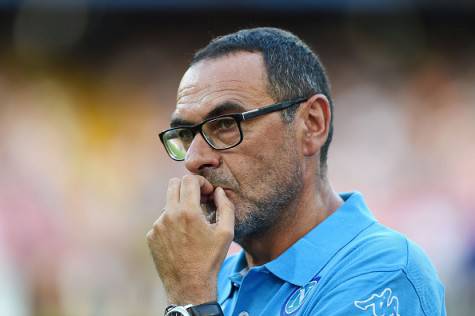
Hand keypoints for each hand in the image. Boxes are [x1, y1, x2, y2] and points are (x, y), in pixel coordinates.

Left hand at [146, 175, 234, 304]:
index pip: (189, 179)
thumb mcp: (226, 232)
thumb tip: (219, 191)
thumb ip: (226, 206)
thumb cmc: (210, 259)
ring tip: (191, 224)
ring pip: (168, 203)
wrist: (190, 285)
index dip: (201, 182)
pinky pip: (162, 220)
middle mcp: (169, 215)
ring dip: (180, 206)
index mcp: (188, 211)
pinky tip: (181, 237)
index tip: (207, 193)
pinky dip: (172, 222)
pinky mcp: (151, 236)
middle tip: (198, 200)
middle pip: (173, 184)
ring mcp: (157, 225)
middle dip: (187, 187)